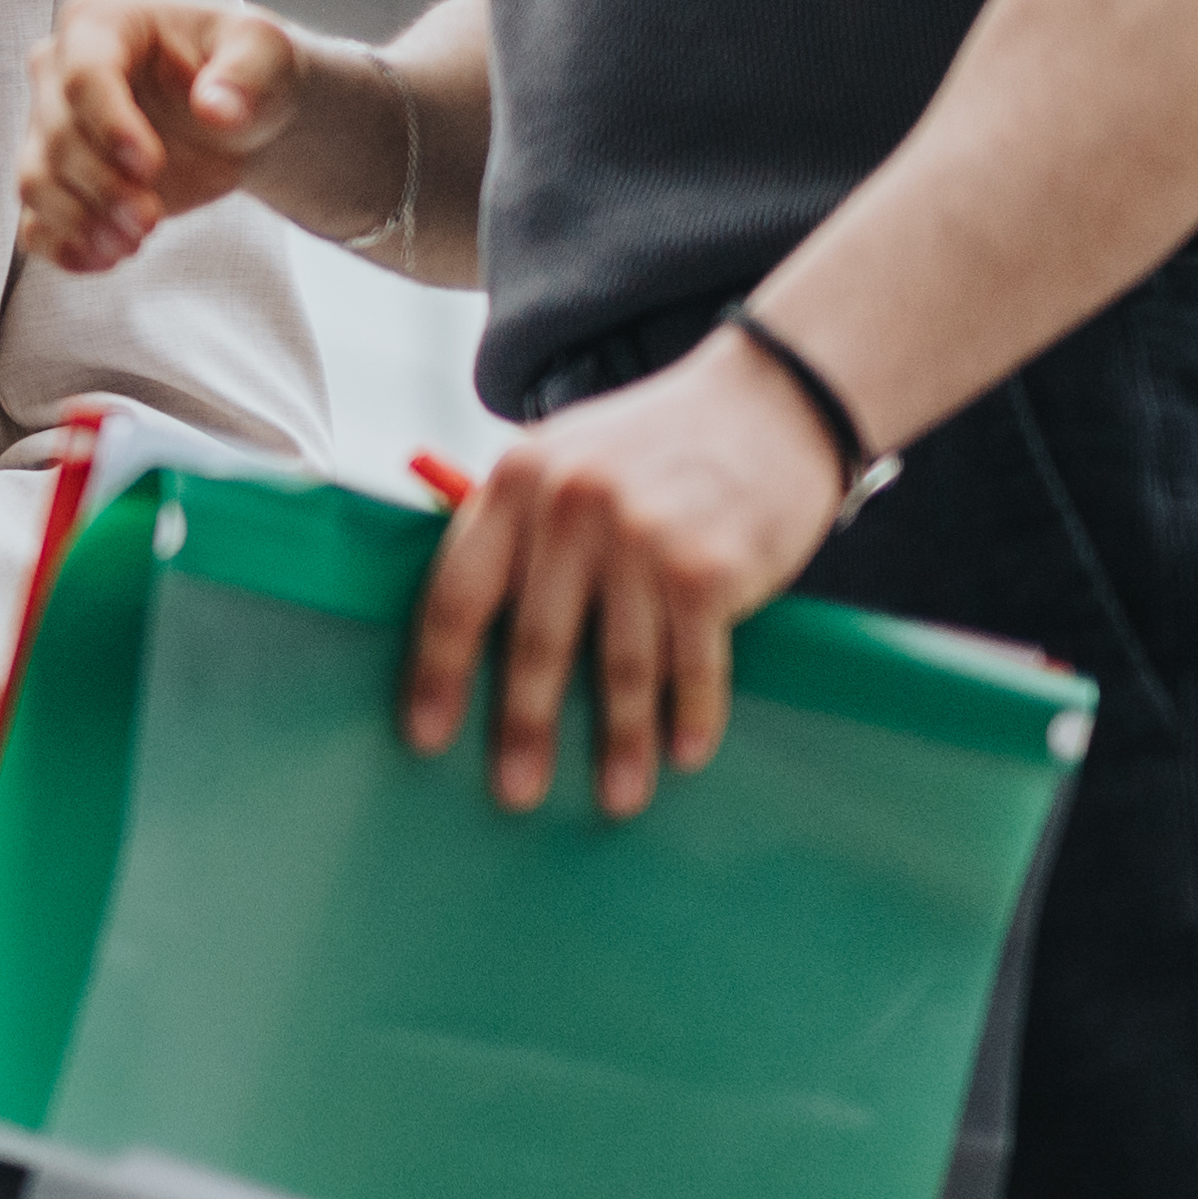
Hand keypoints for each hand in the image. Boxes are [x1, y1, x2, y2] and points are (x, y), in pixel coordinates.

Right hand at [17, 0, 309, 276]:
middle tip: (151, 219)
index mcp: (99, 24)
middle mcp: (58, 72)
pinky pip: (34, 222)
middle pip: (55, 136)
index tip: (149, 166)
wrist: (244, 115)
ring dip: (79, 221)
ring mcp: (50, 130)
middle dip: (101, 186)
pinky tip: (104, 260)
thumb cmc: (248, 69)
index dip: (110, 126)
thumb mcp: (266, 53)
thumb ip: (245, 74)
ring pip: (35, 182)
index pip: (82, 76)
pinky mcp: (59, 182)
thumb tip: (215, 109)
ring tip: (132, 244)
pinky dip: (61, 247)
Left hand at [404, 333, 853, 815]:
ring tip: (614, 797)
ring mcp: (641, 537)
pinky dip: (689, 715)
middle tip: (515, 793)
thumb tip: (472, 632)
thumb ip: (519, 527)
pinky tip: (683, 754)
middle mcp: (571, 507)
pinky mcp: (707, 567)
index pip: (458, 591)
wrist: (771, 401)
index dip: (440, 671)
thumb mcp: (567, 459)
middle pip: (535, 641)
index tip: (427, 735)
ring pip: (618, 666)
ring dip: (618, 743)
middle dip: (525, 727)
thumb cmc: (658, 445)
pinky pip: (691, 664)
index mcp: (517, 482)